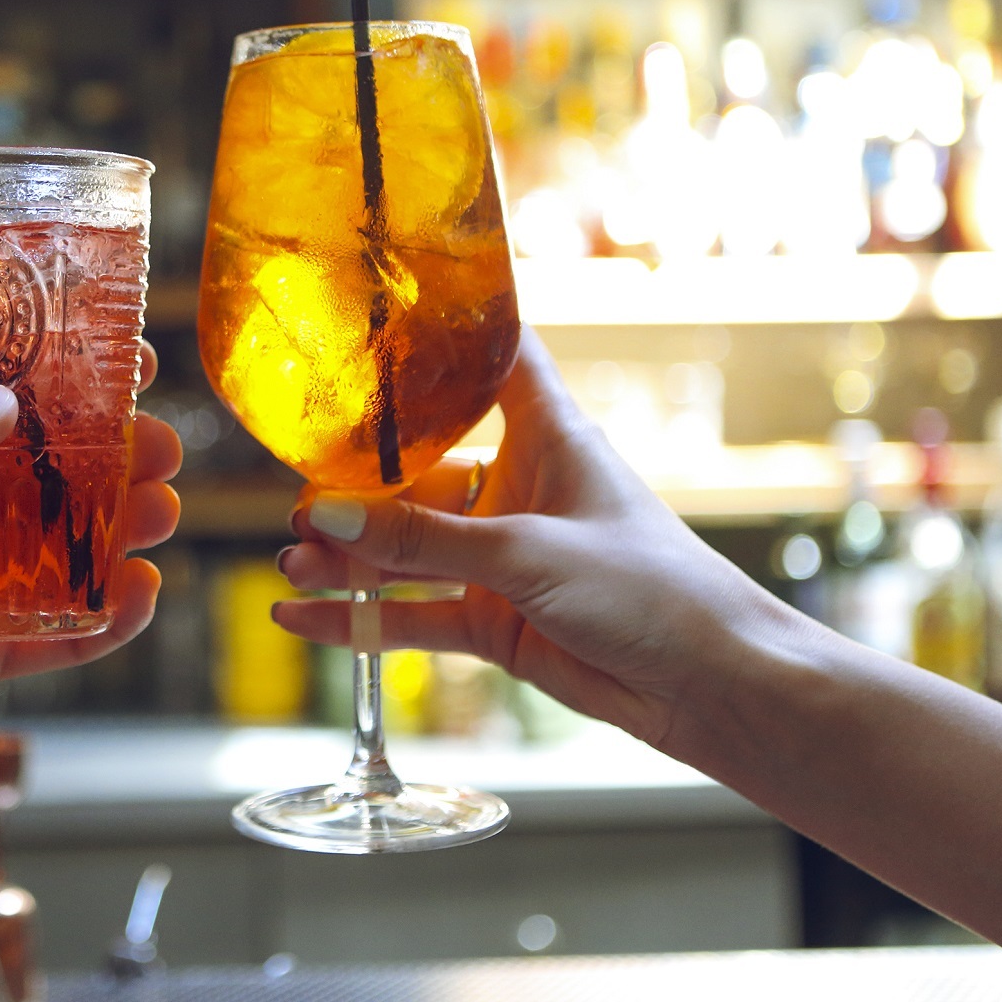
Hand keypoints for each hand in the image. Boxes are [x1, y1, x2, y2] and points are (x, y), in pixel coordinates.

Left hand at [0, 343, 180, 816]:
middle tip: (158, 447)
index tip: (118, 355)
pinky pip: (53, 637)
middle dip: (109, 456)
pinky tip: (136, 597)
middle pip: (42, 473)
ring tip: (160, 514)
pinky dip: (102, 620)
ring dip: (118, 529)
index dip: (53, 375)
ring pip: (60, 550)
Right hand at [274, 326, 784, 748]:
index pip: (493, 358)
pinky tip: (303, 618)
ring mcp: (503, 557)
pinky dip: (360, 619)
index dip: (443, 333)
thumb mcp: (527, 553)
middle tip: (298, 496)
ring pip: (407, 547)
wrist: (707, 686)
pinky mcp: (495, 621)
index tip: (376, 315)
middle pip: (421, 468)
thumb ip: (420, 539)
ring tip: (293, 560)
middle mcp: (518, 486)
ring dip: (350, 555)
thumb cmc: (650, 589)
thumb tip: (321, 514)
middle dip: (357, 483)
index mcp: (548, 435)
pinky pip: (413, 614)